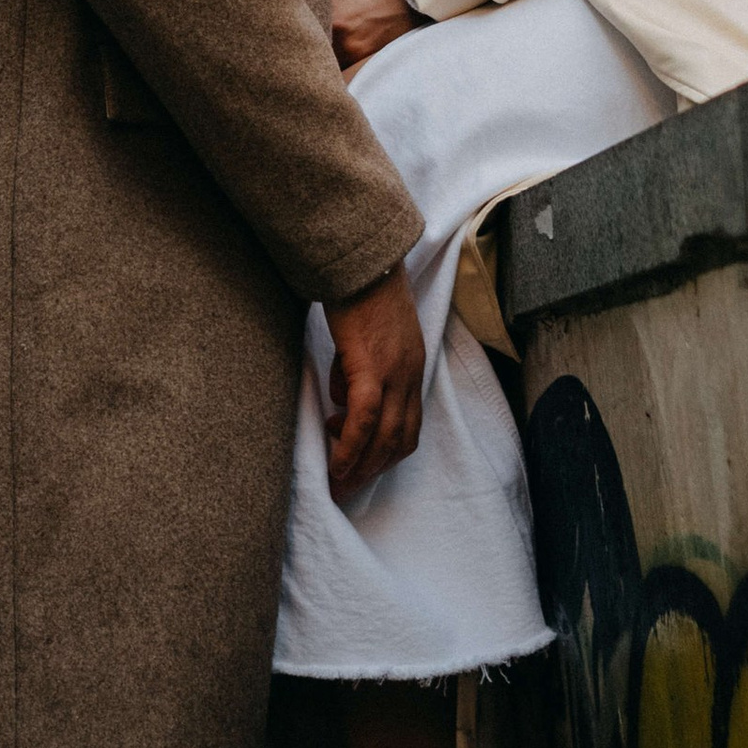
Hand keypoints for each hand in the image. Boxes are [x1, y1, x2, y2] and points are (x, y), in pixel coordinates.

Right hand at [321, 262, 424, 500]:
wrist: (361, 259)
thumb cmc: (359, 292)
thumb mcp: (371, 336)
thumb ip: (363, 367)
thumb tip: (344, 397)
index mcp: (411, 367)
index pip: (408, 425)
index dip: (386, 452)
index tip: (362, 467)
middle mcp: (409, 374)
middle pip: (399, 439)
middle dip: (372, 471)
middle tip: (346, 488)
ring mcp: (394, 372)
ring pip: (383, 437)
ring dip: (361, 466)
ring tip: (337, 480)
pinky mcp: (370, 366)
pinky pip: (364, 419)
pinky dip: (351, 447)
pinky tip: (336, 462)